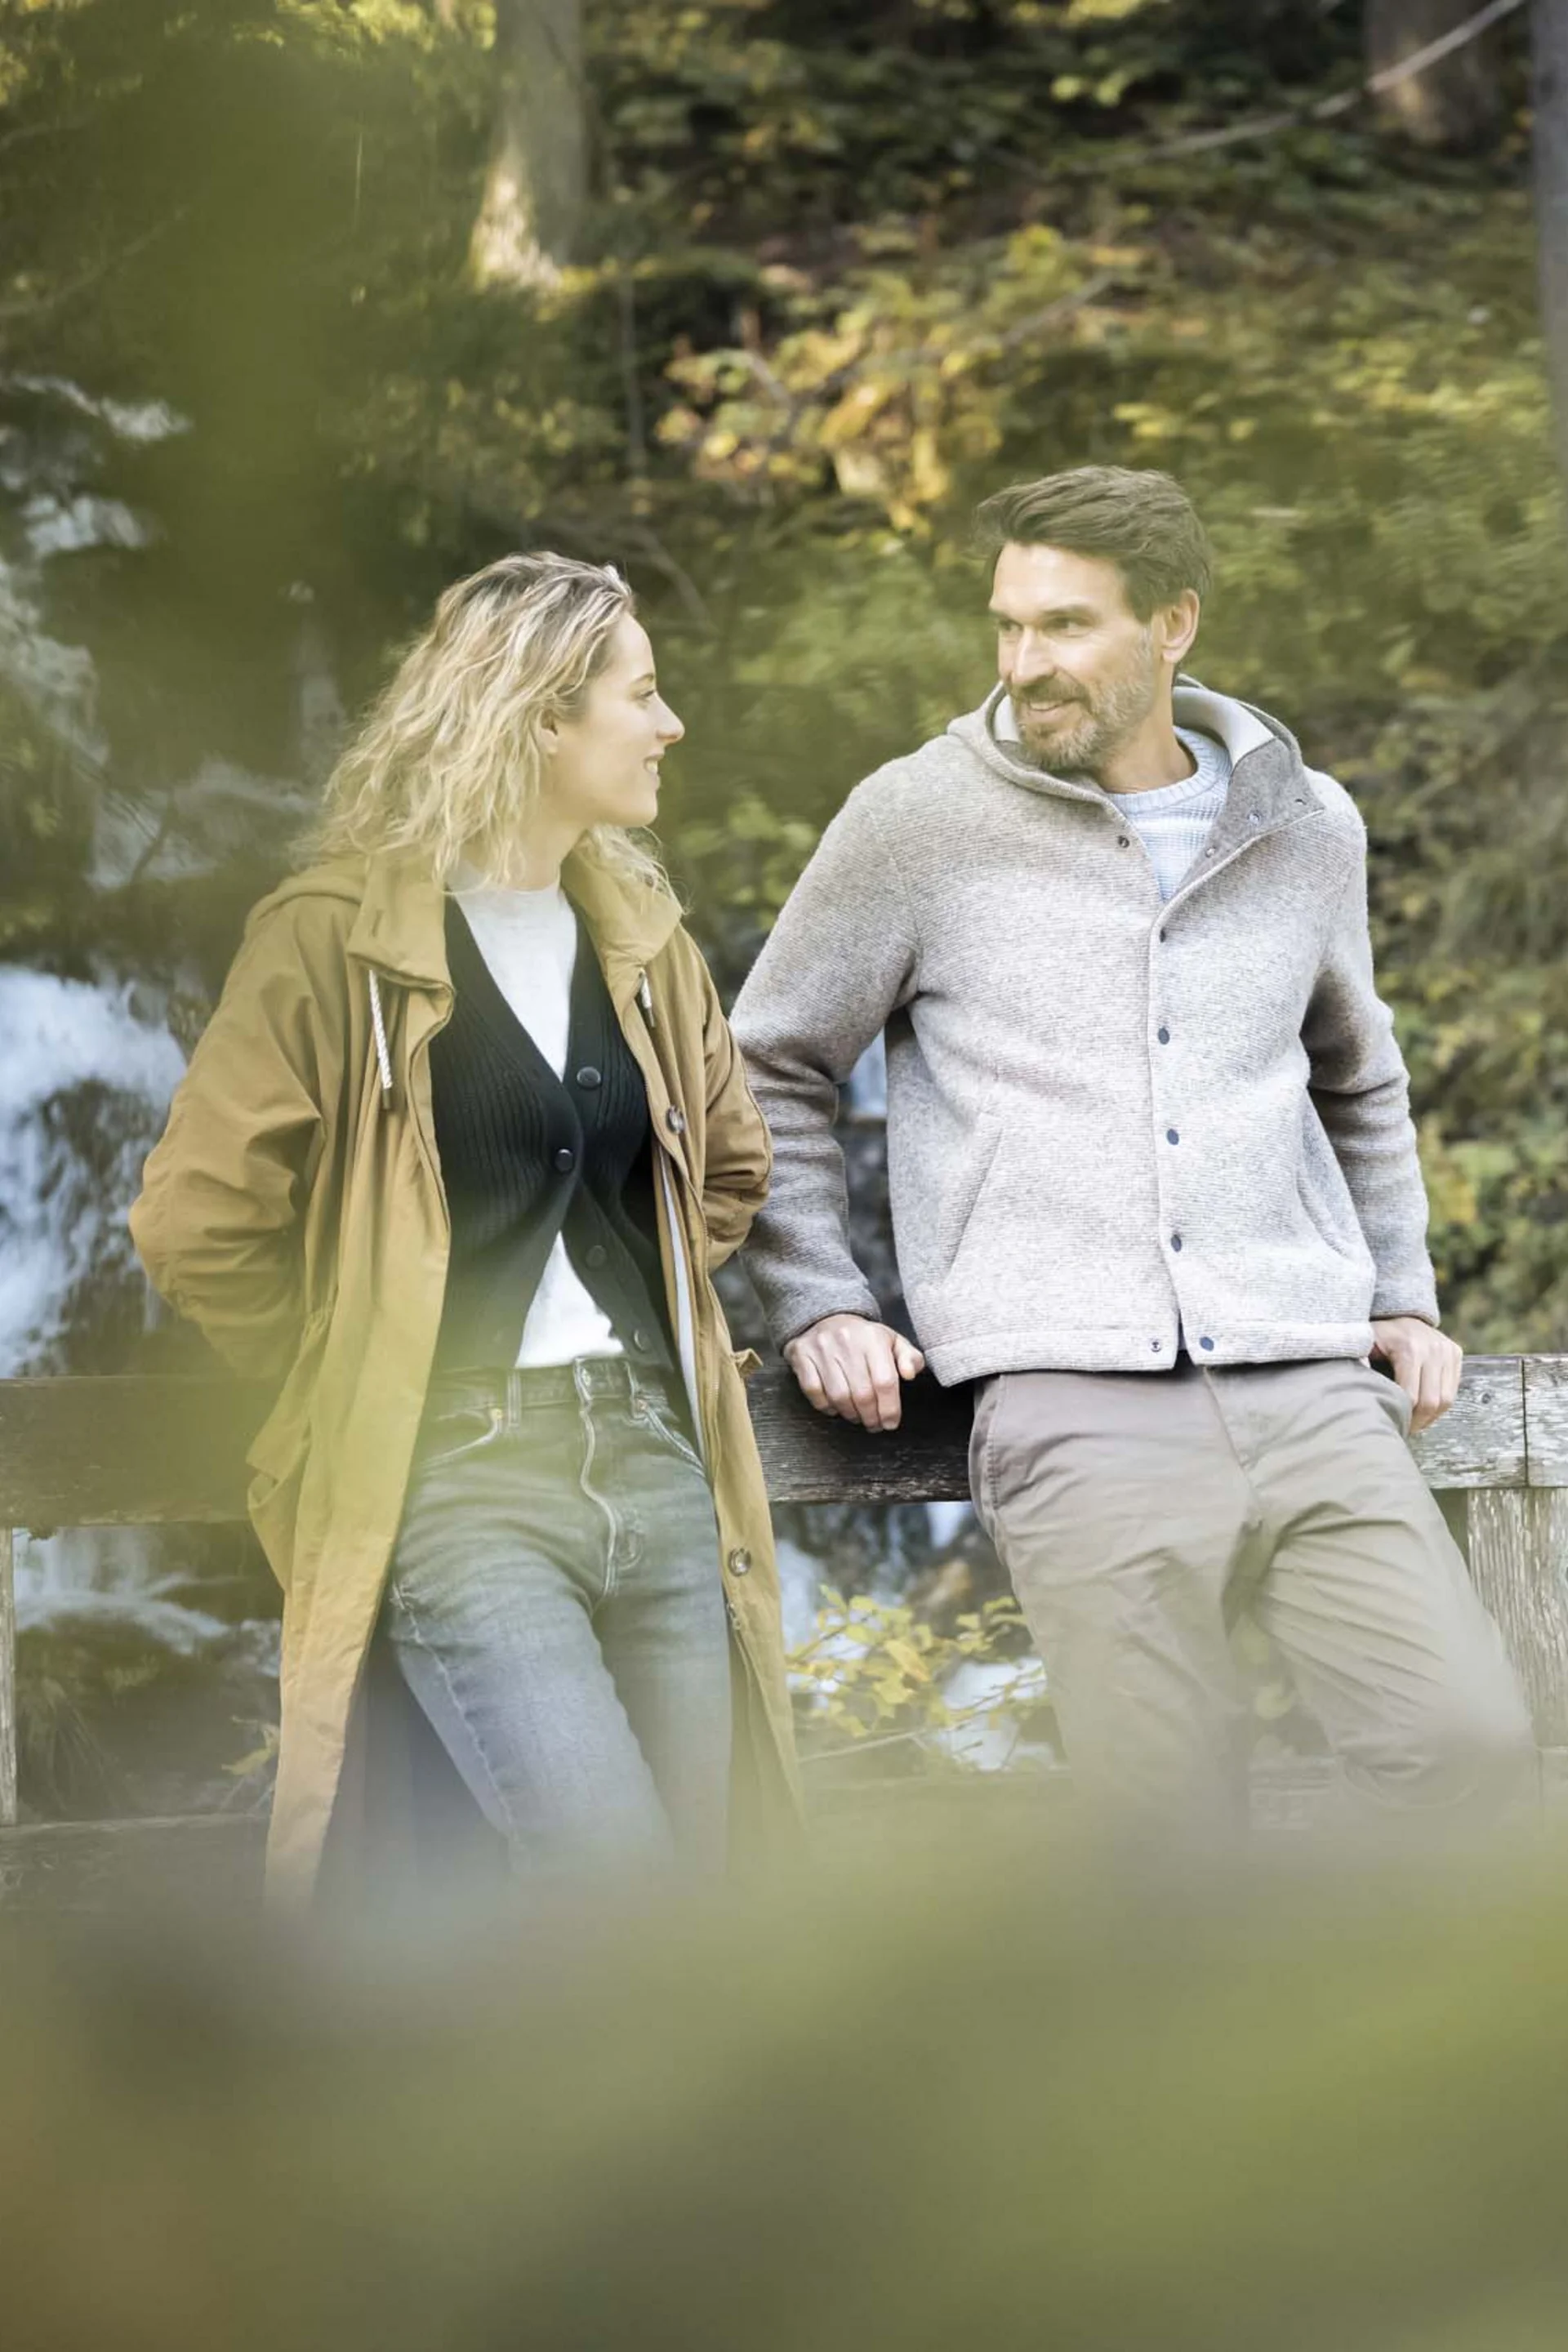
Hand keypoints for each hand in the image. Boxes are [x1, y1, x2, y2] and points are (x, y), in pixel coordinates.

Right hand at [784, 1313, 925, 1431]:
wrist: (827, 1316)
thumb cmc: (864, 1337)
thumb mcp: (893, 1341)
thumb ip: (910, 1357)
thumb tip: (910, 1374)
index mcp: (873, 1337)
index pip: (885, 1381)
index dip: (889, 1408)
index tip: (890, 1423)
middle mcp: (847, 1341)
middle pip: (862, 1393)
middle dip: (871, 1416)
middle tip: (874, 1424)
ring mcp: (821, 1348)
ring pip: (838, 1396)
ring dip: (850, 1414)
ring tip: (857, 1417)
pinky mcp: (801, 1355)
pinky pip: (813, 1390)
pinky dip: (825, 1406)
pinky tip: (835, 1408)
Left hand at [1369, 1316, 1462, 1433]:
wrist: (1397, 1313)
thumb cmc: (1374, 1335)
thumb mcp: (1361, 1345)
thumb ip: (1358, 1365)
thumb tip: (1355, 1392)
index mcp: (1409, 1348)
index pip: (1411, 1397)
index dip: (1403, 1416)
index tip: (1391, 1424)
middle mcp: (1433, 1348)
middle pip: (1431, 1401)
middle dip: (1418, 1421)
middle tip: (1404, 1429)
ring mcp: (1447, 1350)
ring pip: (1446, 1399)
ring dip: (1431, 1417)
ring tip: (1415, 1423)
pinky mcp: (1455, 1353)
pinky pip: (1453, 1390)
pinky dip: (1441, 1405)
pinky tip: (1425, 1411)